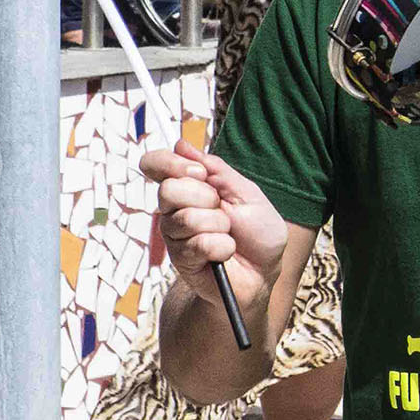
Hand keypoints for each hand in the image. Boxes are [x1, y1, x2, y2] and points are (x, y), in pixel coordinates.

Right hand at [143, 140, 285, 312]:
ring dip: (219, 225)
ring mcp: (175, 235)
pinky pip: (199, 244)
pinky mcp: (181, 260)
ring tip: (228, 234)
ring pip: (186, 219)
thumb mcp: (247, 194)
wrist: (263, 274)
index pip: (156, 165)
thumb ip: (217, 171)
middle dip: (205, 197)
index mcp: (190, 187)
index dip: (170, 163)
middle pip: (168, 190)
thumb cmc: (258, 233)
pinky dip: (223, 247)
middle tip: (223, 210)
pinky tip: (226, 252)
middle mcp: (175, 209)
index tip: (199, 172)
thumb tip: (182, 145)